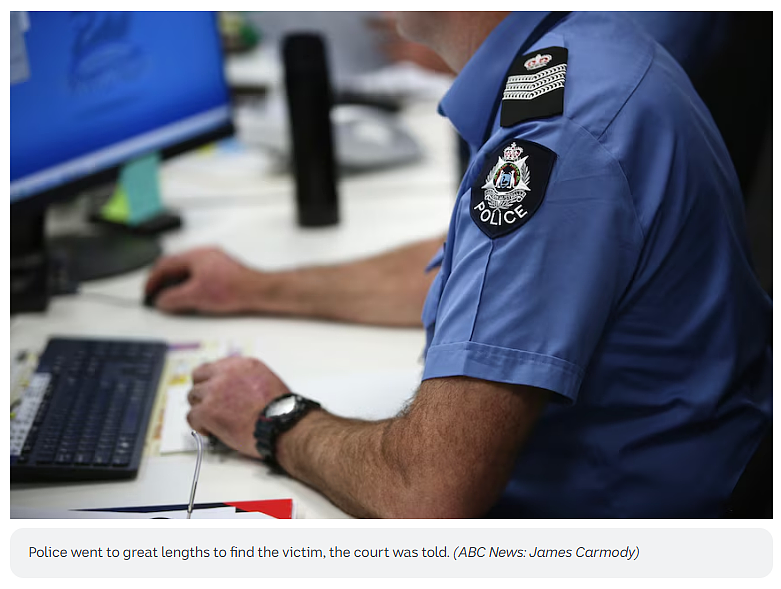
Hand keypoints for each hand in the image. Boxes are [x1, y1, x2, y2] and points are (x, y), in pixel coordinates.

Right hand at [144, 247, 261, 313]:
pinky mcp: (223, 270)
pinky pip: (199, 275)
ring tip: (171, 297)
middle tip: (156, 294)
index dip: (152, 279)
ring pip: (188, 270)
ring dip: (176, 283)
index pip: (165, 264)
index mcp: (195, 255)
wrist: (258, 291)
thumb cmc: (233, 289)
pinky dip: (190, 285)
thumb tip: (161, 301)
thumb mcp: (195, 296)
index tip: (148, 292)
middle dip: (163, 280)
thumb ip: (173, 299)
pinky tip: (191, 296)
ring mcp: (215, 261)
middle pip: (176, 266)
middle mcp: (205, 254)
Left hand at [186, 357, 290, 457]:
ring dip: (200, 408)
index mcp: (243, 365)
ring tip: (210, 420)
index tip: (213, 389)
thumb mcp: (268, 381)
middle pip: (199, 377)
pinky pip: (191, 416)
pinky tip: (209, 430)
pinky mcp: (207, 411)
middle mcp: (226, 374)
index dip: (212, 379)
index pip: (215, 366)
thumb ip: (248, 380)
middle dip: (202, 390)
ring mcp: (214, 392)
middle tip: (208, 403)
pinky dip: (199, 425)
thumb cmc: (281, 410)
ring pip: (193, 396)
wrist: (281, 424)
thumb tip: (238, 390)